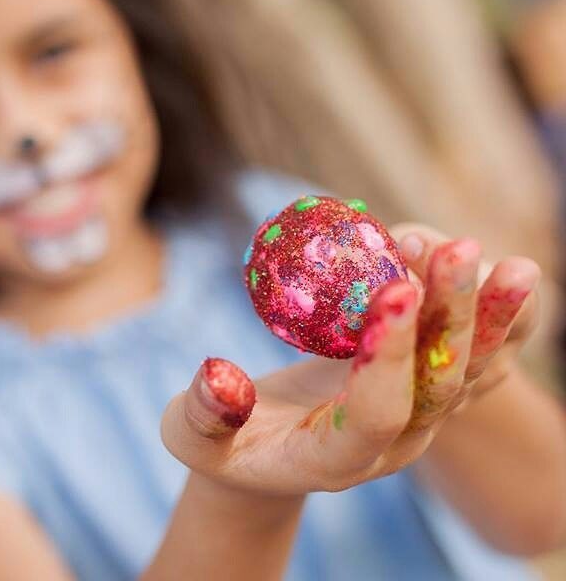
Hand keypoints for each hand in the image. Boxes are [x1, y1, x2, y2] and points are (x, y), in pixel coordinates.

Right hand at [161, 231, 538, 496]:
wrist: (265, 457)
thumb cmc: (223, 444)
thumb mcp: (192, 434)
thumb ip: (205, 412)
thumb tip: (219, 378)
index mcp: (330, 457)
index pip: (374, 414)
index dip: (387, 356)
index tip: (393, 287)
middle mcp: (388, 445)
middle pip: (435, 388)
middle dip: (450, 318)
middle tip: (460, 249)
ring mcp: (412, 422)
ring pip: (465, 373)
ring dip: (488, 318)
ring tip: (513, 265)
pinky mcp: (418, 396)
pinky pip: (465, 361)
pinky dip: (486, 321)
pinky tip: (501, 278)